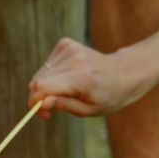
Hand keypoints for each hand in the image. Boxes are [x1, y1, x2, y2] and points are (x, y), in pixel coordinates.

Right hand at [28, 38, 149, 118]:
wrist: (124, 73)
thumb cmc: (108, 96)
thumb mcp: (88, 110)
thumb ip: (63, 105)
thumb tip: (41, 103)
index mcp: (81, 78)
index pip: (42, 87)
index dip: (34, 102)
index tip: (42, 113)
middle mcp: (74, 60)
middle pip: (38, 80)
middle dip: (39, 96)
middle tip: (50, 109)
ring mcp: (70, 48)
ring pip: (41, 73)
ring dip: (46, 85)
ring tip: (64, 92)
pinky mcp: (66, 43)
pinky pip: (47, 64)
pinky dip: (51, 74)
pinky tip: (66, 78)